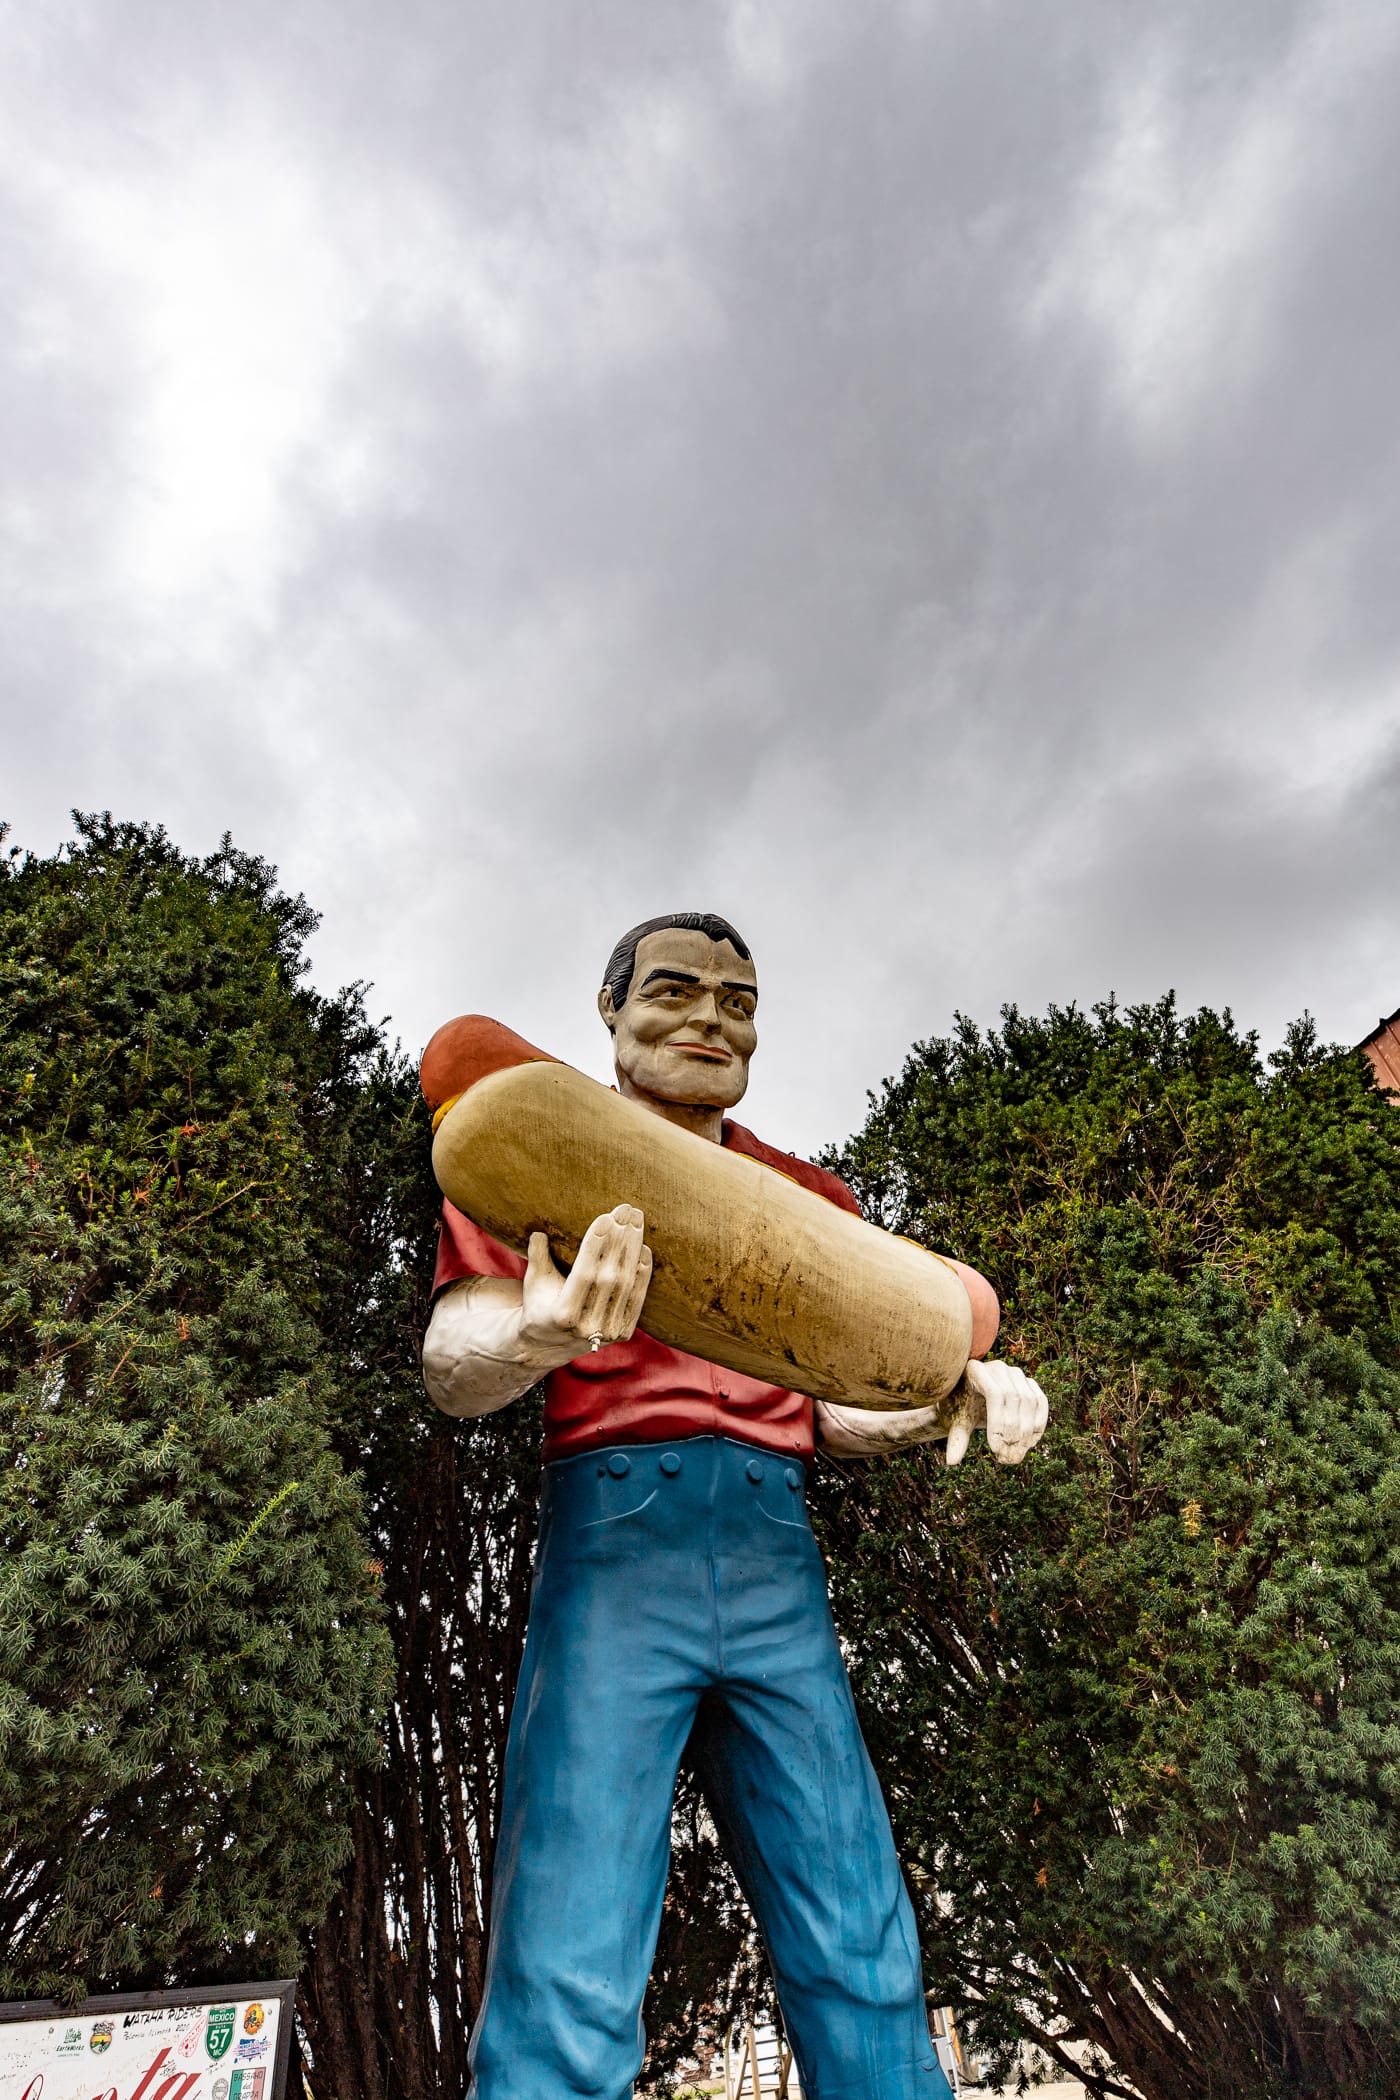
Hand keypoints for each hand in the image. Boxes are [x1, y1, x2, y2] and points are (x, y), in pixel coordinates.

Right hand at [519, 1205, 653, 1355]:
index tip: (605, 1218)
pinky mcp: (623, 1333)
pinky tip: (644, 1248)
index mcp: (563, 1315)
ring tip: (636, 1221)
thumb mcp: (534, 1282)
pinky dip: (643, 1273)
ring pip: (626, 1283)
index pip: (584, 1273)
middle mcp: (587, 1327)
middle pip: (609, 1276)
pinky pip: (637, 1298)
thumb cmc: (540, 1303)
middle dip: (619, 1239)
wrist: (551, 1344)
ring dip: (633, 1249)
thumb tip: (539, 1232)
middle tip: (626, 1210)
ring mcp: (608, 1332)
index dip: (595, 1245)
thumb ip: (536, 1257)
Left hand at [946, 1359, 1047, 1467]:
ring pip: (1030, 1402)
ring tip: (1016, 1455)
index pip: (995, 1395)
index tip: (995, 1449)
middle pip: (1015, 1398)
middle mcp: (998, 1368)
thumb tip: (951, 1462)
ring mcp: (1016, 1373)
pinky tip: (1030, 1444)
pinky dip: (1039, 1423)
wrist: (970, 1397)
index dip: (998, 1423)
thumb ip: (956, 1439)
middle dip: (1014, 1431)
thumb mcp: (957, 1422)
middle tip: (1008, 1458)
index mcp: (976, 1370)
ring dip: (1027, 1432)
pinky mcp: (1029, 1382)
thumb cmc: (960, 1408)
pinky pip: (1041, 1402)